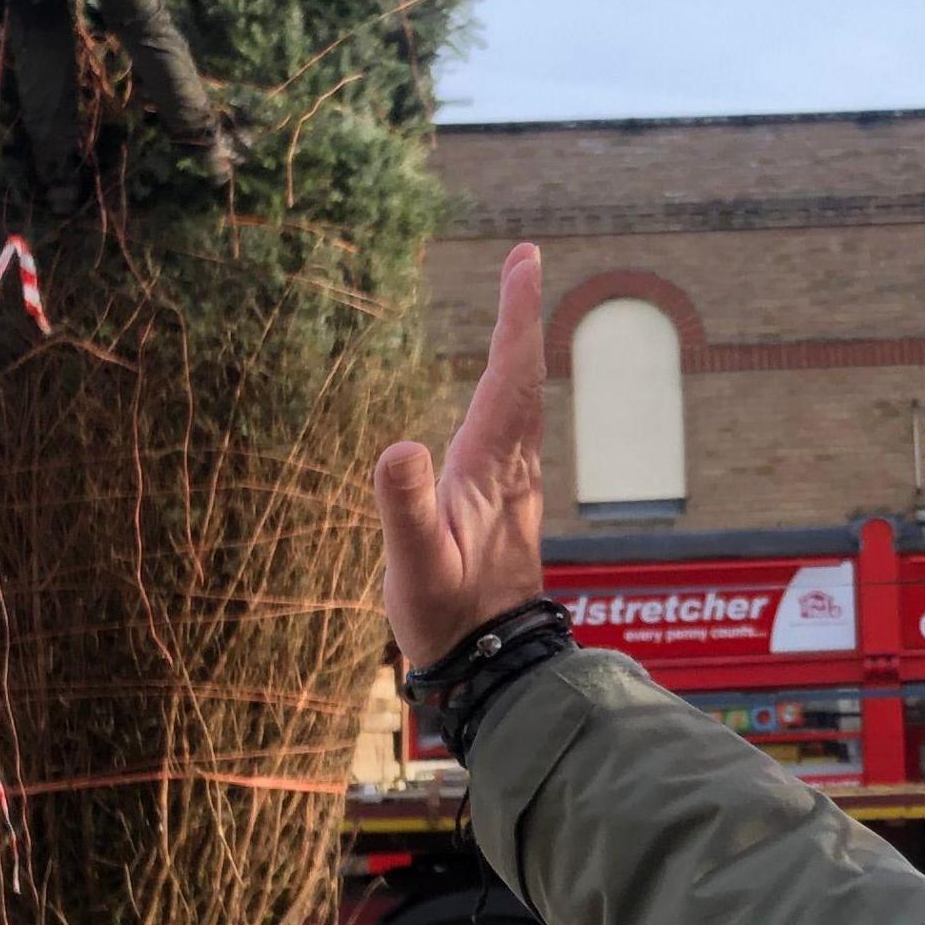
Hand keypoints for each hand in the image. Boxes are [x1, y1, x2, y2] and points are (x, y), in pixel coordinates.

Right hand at [376, 244, 547, 668]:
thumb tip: (399, 446)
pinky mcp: (505, 502)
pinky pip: (512, 424)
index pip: (508, 376)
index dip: (515, 316)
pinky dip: (509, 387)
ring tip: (514, 304)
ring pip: (523, 400)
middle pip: (523, 376)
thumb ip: (404, 508)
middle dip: (521, 315)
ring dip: (518, 349)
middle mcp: (511, 467)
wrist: (492, 665)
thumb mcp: (414, 567)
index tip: (526, 260)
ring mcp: (513, 484)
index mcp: (489, 467)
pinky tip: (501, 389)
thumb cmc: (449, 618)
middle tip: (524, 259)